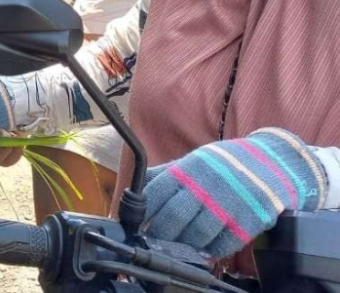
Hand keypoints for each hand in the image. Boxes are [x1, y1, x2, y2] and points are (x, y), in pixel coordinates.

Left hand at [142, 128, 325, 258]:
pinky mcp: (248, 222)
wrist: (274, 163)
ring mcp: (227, 206)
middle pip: (172, 219)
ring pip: (195, 236)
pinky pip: (222, 246)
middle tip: (154, 240)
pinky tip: (204, 248)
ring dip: (183, 245)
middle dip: (158, 234)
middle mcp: (205, 187)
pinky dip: (210, 251)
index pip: (154, 195)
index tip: (137, 224)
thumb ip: (166, 173)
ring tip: (177, 246)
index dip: (142, 214)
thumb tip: (135, 189)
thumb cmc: (226, 164)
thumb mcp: (194, 160)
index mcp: (188, 169)